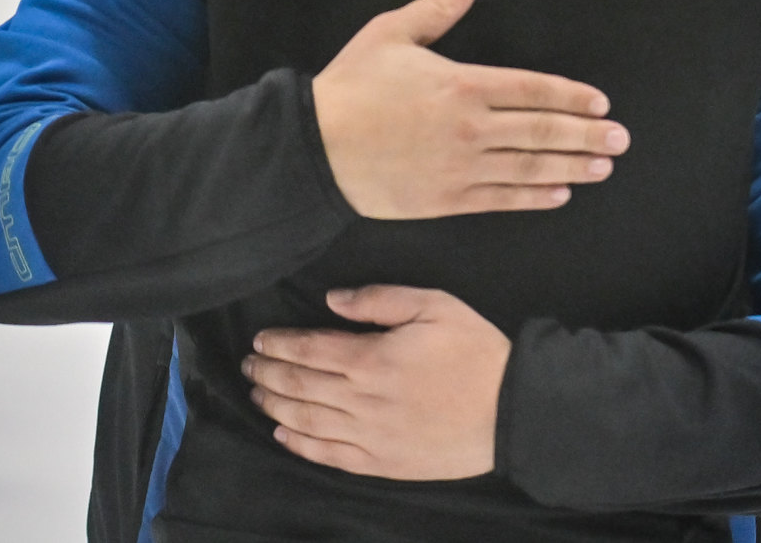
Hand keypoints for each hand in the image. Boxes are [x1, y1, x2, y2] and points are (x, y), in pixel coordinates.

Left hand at [245, 287, 508, 479]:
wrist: (511, 411)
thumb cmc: (476, 353)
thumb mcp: (436, 305)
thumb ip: (380, 298)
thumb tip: (332, 300)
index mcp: (372, 358)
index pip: (308, 349)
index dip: (279, 344)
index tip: (260, 339)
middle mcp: (361, 400)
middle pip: (299, 385)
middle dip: (268, 372)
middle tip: (249, 363)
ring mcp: (369, 436)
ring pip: (305, 421)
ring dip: (274, 406)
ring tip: (257, 394)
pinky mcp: (381, 462)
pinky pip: (328, 455)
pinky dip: (300, 445)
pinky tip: (283, 435)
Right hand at [311, 0, 628, 218]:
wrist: (312, 149)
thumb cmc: (350, 87)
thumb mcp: (391, 33)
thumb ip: (438, 6)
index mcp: (463, 84)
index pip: (533, 90)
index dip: (572, 97)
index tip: (601, 103)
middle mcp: (470, 128)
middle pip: (542, 131)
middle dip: (587, 135)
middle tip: (621, 140)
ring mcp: (460, 168)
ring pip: (529, 168)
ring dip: (572, 168)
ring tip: (603, 168)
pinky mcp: (445, 200)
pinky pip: (501, 200)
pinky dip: (534, 197)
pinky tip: (559, 194)